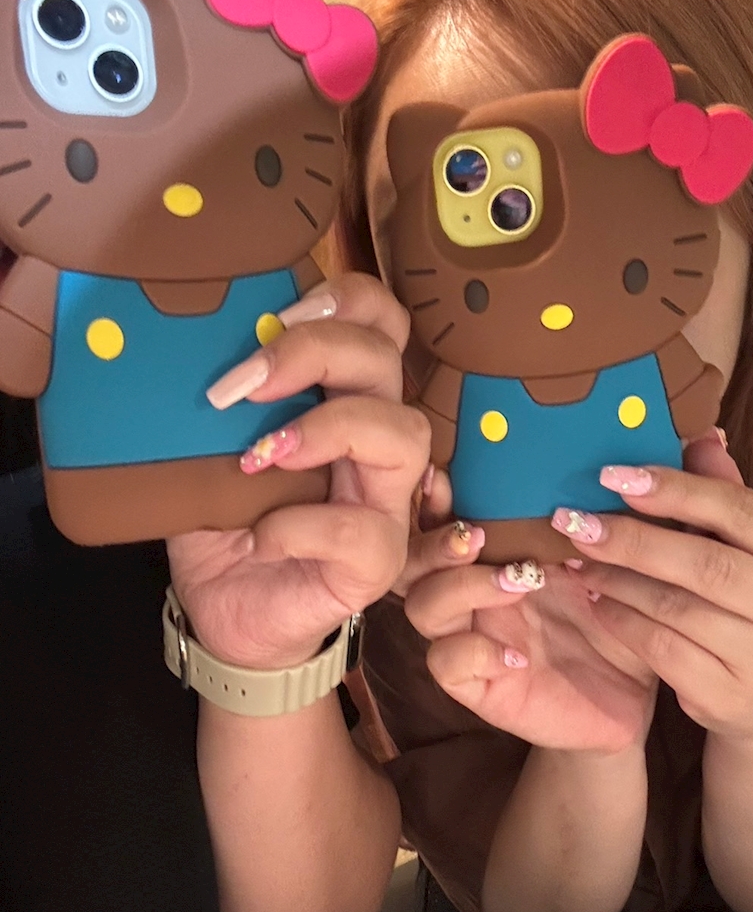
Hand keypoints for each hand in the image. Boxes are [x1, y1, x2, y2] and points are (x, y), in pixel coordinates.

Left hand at [167, 273, 430, 669]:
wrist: (225, 610)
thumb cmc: (223, 522)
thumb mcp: (211, 448)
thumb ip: (224, 401)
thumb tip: (189, 344)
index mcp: (345, 399)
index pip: (381, 323)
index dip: (345, 300)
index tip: (275, 314)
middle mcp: (376, 442)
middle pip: (386, 362)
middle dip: (315, 352)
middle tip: (240, 385)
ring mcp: (388, 503)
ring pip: (404, 434)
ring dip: (327, 429)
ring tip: (260, 456)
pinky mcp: (378, 563)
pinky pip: (359, 530)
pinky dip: (299, 525)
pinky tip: (257, 536)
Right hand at [397, 475, 655, 752]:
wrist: (633, 697)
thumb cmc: (629, 615)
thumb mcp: (648, 558)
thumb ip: (664, 502)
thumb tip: (710, 436)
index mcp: (502, 548)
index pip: (445, 514)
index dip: (434, 496)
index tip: (446, 476)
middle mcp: (475, 587)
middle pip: (413, 557)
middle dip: (435, 540)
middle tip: (476, 535)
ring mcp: (473, 634)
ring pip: (423, 606)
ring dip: (461, 587)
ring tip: (518, 581)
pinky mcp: (480, 684)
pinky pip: (447, 665)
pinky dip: (474, 653)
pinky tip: (518, 654)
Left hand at [553, 432, 752, 738]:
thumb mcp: (749, 548)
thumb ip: (725, 493)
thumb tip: (700, 433)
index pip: (744, 513)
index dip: (677, 490)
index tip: (614, 475)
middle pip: (708, 564)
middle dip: (634, 539)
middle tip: (577, 521)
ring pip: (678, 609)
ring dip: (618, 579)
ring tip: (580, 558)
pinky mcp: (732, 697)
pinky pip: (661, 649)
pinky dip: (621, 620)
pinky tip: (597, 600)